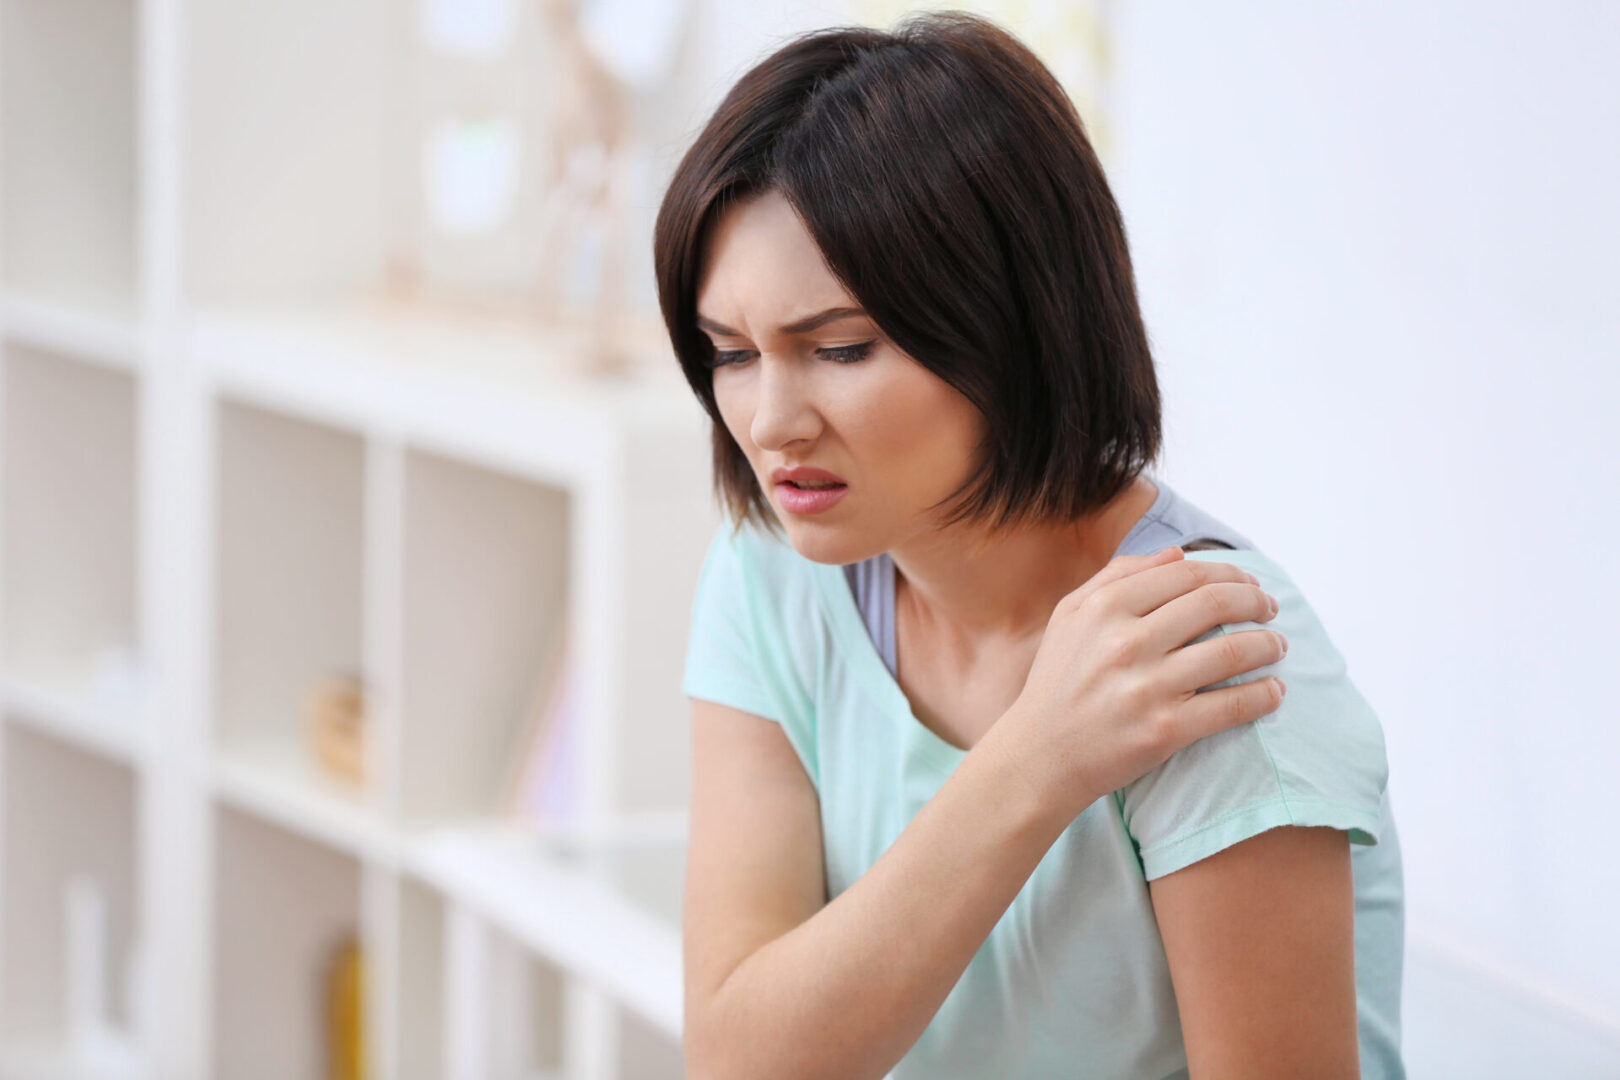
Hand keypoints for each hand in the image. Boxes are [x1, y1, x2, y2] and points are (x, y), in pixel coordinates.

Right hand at [1006, 545, 1286, 821]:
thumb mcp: (1071, 617)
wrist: (1039, 757)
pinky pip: (1232, 706)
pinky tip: (1275, 691)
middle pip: (1215, 603)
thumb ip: (1118, 577)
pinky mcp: (1165, 729)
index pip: (1186, 574)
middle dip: (1256, 601)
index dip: (1228, 574)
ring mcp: (1147, 687)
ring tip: (1278, 646)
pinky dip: (1264, 695)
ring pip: (1232, 651)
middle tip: (1271, 608)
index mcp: (1104, 608)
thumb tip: (1178, 555)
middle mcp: (1126, 642)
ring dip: (1268, 645)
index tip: (1249, 583)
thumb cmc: (1058, 682)